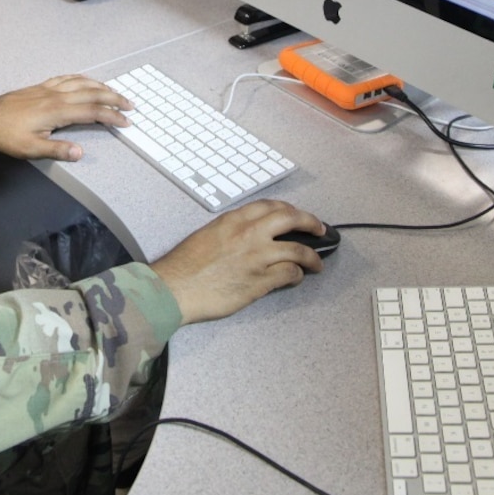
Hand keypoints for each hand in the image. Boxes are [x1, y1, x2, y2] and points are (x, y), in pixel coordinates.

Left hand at [0, 74, 132, 161]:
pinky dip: (83, 78)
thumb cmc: (7, 134)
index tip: (126, 122)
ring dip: (102, 86)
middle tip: (130, 105)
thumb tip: (80, 153)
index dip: (112, 116)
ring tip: (116, 92)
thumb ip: (57, 150)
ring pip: (82, 82)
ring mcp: (50, 88)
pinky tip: (88, 80)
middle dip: (114, 98)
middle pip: (93, 93)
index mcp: (58, 111)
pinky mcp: (42, 86)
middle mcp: (57, 96)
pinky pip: (68, 77)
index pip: (93, 112)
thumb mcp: (31, 149)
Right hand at [150, 200, 325, 324]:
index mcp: (234, 220)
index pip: (270, 206)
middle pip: (291, 219)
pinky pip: (289, 274)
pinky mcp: (260, 281)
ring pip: (298, 249)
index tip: (295, 214)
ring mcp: (257, 257)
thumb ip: (231, 231)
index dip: (288, 209)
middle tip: (320, 229)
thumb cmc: (184, 266)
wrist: (174, 288)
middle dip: (311, 222)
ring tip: (317, 263)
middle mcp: (249, 234)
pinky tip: (297, 278)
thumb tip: (247, 237)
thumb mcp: (207, 235)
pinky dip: (297, 275)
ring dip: (312, 257)